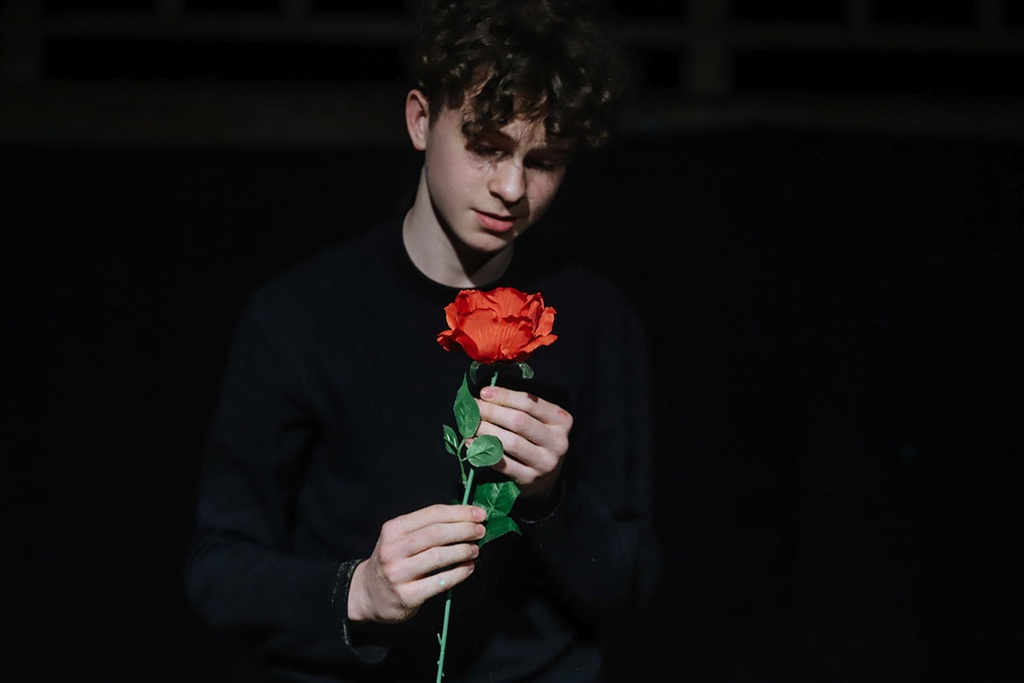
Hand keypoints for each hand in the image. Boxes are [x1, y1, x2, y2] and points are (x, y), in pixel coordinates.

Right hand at [348, 504, 485, 622]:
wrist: (368, 594)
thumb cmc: (393, 560)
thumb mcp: (400, 538)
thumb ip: (426, 527)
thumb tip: (465, 517)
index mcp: (393, 529)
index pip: (432, 514)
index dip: (459, 513)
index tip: (479, 514)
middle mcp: (392, 549)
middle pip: (436, 534)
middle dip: (464, 530)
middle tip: (481, 530)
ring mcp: (398, 573)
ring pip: (438, 556)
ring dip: (462, 551)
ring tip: (475, 549)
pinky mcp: (407, 596)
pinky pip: (440, 582)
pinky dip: (459, 573)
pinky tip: (469, 567)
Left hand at [475, 384, 572, 500]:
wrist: (546, 478)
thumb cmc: (537, 441)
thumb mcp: (540, 421)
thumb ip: (520, 408)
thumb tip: (486, 396)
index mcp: (561, 420)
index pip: (530, 403)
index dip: (505, 396)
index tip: (484, 392)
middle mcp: (558, 441)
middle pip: (519, 422)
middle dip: (492, 412)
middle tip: (473, 408)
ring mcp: (545, 462)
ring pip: (511, 442)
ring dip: (486, 431)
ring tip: (470, 425)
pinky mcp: (530, 478)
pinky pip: (503, 463)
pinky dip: (484, 451)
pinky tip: (471, 443)